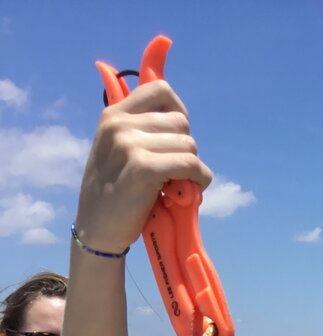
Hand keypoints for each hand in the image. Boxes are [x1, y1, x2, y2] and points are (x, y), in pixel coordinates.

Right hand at [74, 81, 212, 253]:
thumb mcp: (117, 150)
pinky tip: (189, 192)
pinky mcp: (143, 168)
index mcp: (114, 115)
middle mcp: (120, 124)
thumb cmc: (114, 194)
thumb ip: (140, 131)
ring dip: (193, 168)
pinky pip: (190, 165)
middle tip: (174, 171)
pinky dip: (199, 180)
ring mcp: (129, 144)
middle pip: (181, 122)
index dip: (178, 112)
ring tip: (178, 184)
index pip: (160, 90)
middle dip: (185, 148)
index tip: (177, 136)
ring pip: (189, 145)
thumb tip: (181, 120)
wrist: (96, 230)